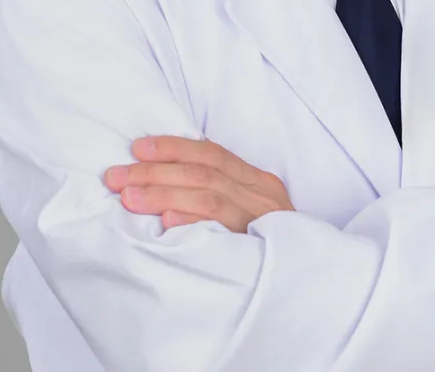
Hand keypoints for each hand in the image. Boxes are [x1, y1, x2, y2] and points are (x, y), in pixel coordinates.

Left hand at [103, 135, 294, 231]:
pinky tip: (167, 220)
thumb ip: (222, 193)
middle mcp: (262, 195)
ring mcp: (261, 220)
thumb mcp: (253, 212)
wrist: (319, 286)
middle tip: (115, 176)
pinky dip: (194, 220)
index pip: (212, 153)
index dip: (173, 147)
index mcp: (259, 182)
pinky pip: (223, 228)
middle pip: (204, 172)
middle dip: (155, 171)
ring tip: (129, 197)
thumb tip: (170, 178)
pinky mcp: (258, 247)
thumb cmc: (272, 246)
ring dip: (164, 192)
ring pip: (208, 195)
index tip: (137, 148)